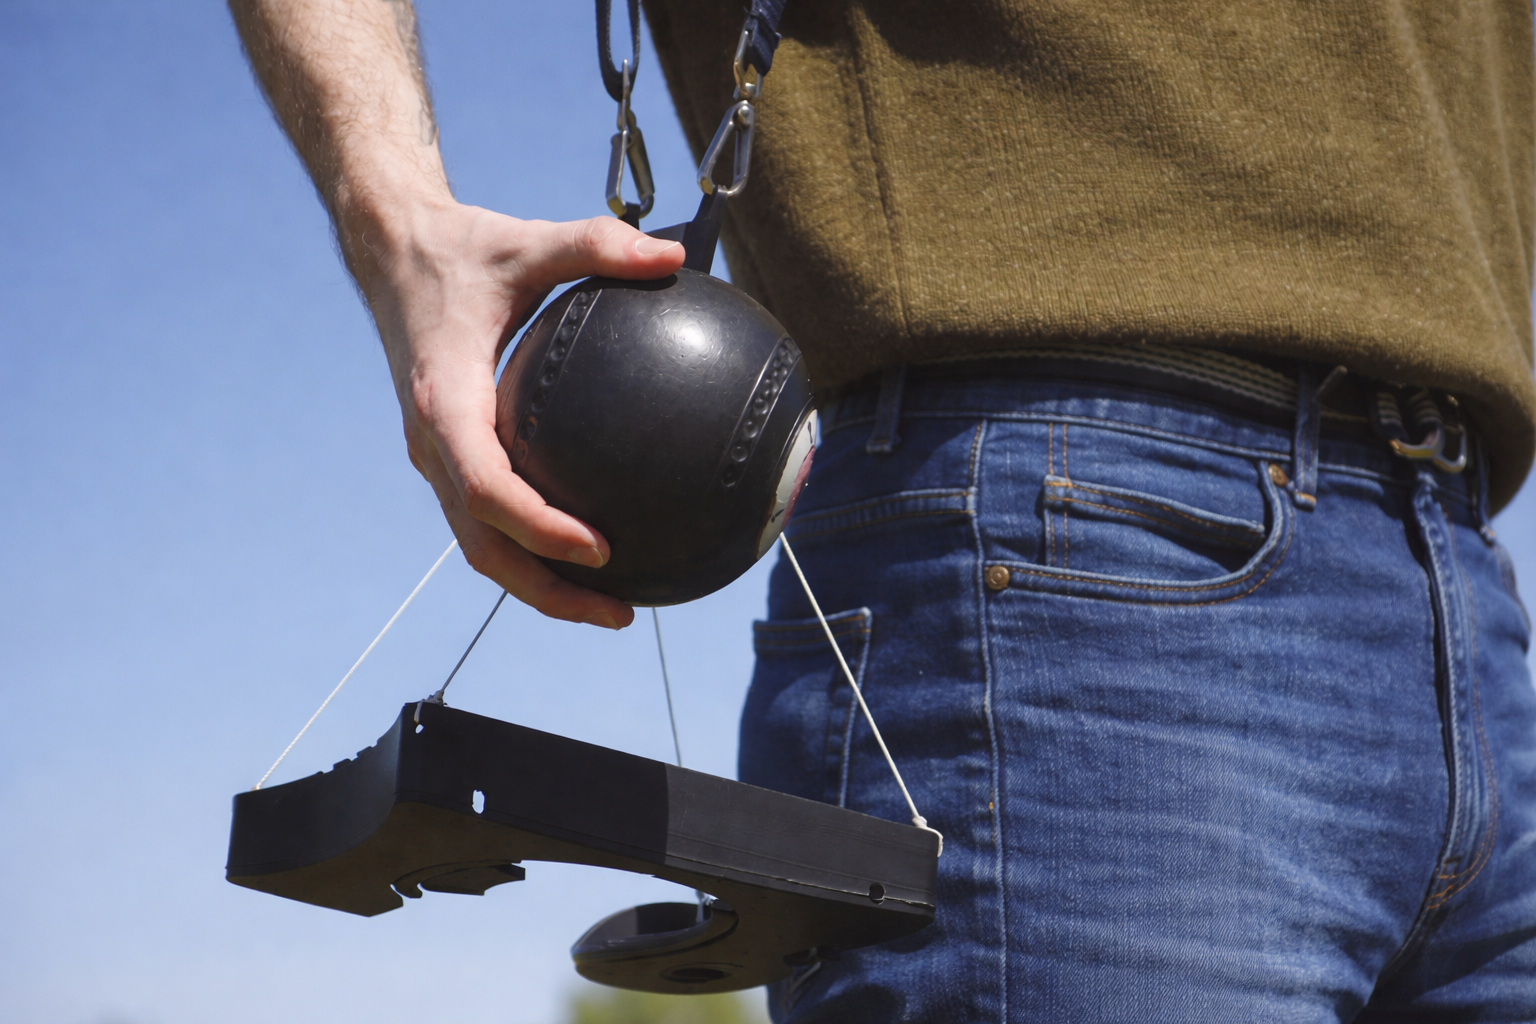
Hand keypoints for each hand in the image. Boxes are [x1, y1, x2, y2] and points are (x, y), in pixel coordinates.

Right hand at [359, 200, 684, 627]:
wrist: (392, 252)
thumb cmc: (460, 248)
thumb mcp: (526, 240)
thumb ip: (594, 244)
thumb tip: (673, 256)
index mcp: (445, 401)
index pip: (487, 487)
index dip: (539, 527)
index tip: (599, 548)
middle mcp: (432, 443)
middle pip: (482, 546)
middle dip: (546, 590)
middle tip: (619, 611)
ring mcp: (436, 457)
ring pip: (480, 547)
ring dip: (540, 585)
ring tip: (614, 605)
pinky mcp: (448, 457)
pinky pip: (488, 519)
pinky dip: (533, 548)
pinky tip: (594, 549)